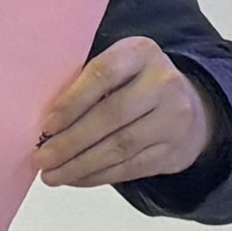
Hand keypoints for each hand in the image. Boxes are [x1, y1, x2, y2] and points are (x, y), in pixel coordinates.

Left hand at [36, 40, 212, 194]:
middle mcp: (163, 83)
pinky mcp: (173, 151)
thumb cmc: (136, 85)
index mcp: (141, 53)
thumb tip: (46, 124)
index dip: (72, 102)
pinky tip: (75, 178)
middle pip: (111, 116)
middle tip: (42, 158)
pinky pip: (129, 168)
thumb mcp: (119, 67)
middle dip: (70, 142)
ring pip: (119, 148)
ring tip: (52, 174)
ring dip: (79, 165)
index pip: (103, 75)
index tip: (47, 125)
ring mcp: (173, 119)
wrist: (190, 107)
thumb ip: (88, 84)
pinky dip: (97, 176)